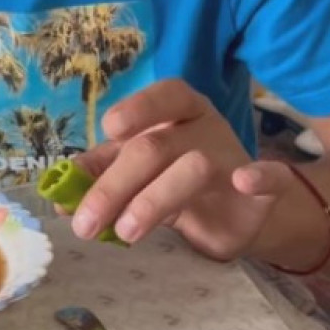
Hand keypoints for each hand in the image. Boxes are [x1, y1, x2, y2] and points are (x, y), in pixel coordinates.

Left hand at [69, 78, 300, 261]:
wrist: (241, 214)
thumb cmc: (178, 182)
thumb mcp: (139, 173)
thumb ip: (102, 175)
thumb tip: (59, 196)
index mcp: (177, 111)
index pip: (162, 96)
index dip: (137, 109)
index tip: (109, 129)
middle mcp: (205, 127)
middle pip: (156, 147)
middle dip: (115, 186)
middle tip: (86, 224)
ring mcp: (235, 156)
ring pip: (194, 168)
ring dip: (155, 199)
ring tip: (126, 233)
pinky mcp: (264, 192)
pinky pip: (270, 178)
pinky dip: (261, 176)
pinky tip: (244, 182)